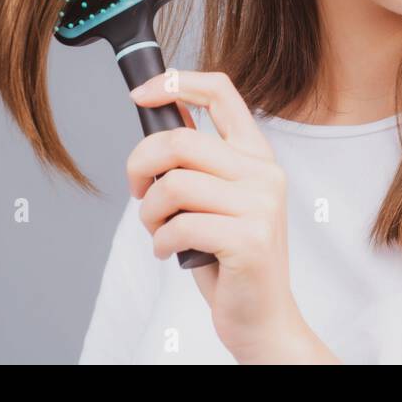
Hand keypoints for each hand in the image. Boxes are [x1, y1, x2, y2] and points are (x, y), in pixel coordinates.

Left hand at [126, 69, 338, 363]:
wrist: (263, 317)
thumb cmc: (231, 258)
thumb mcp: (218, 199)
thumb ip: (198, 161)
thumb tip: (157, 116)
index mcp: (257, 156)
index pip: (222, 92)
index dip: (176, 83)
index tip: (140, 95)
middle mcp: (264, 173)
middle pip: (180, 140)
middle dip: (140, 164)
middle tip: (137, 191)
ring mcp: (261, 205)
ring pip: (174, 183)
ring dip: (149, 212)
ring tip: (158, 230)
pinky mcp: (249, 239)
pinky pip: (180, 224)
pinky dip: (162, 241)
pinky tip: (170, 252)